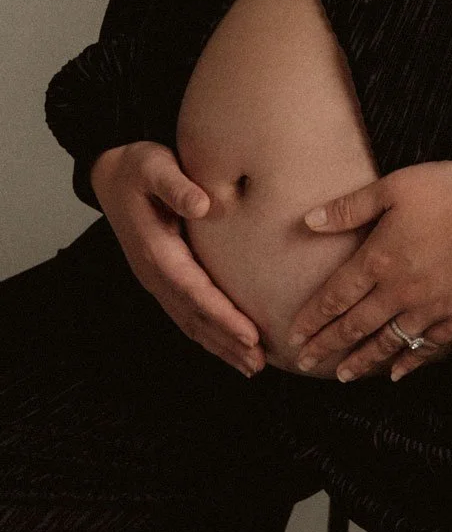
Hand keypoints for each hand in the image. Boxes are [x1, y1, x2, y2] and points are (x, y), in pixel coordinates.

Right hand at [92, 141, 264, 375]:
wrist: (111, 174)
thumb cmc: (138, 167)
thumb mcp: (155, 165)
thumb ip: (176, 185)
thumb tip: (202, 204)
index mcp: (156, 250)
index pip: (195, 292)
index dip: (223, 316)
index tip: (250, 335)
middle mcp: (154, 273)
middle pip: (194, 317)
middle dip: (226, 342)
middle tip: (259, 363)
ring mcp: (156, 280)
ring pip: (190, 322)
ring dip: (219, 346)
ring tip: (251, 366)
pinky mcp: (163, 279)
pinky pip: (187, 314)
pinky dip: (208, 334)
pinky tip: (229, 346)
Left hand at [286, 157, 451, 382]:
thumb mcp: (395, 186)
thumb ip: (350, 208)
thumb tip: (308, 221)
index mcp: (380, 258)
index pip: (335, 297)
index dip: (312, 319)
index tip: (293, 336)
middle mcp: (401, 290)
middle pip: (355, 326)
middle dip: (327, 346)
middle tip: (305, 363)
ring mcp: (431, 305)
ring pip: (388, 342)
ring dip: (362, 360)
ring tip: (342, 376)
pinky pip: (429, 345)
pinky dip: (410, 361)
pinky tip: (397, 372)